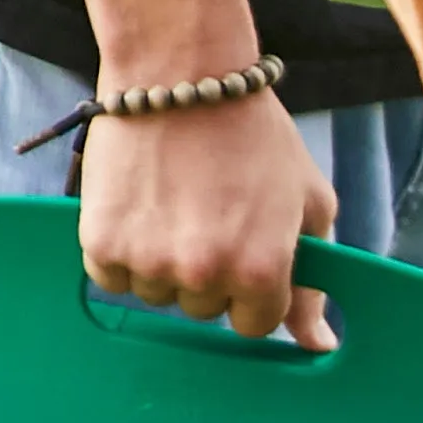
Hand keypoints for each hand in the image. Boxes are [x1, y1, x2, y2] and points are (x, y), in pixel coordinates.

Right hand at [77, 86, 339, 346]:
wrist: (181, 75)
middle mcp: (205, 275)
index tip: (242, 247)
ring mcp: (151, 261)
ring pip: (156, 294)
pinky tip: (138, 206)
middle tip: (205, 212)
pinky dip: (120, 251)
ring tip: (171, 203)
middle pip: (203, 309)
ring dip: (161, 261)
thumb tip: (320, 347)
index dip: (250, 287)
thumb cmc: (255, 136)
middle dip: (208, 272)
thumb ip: (315, 283)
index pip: (254, 324)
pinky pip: (111, 277)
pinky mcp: (102, 242)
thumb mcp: (310, 205)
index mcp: (261, 272)